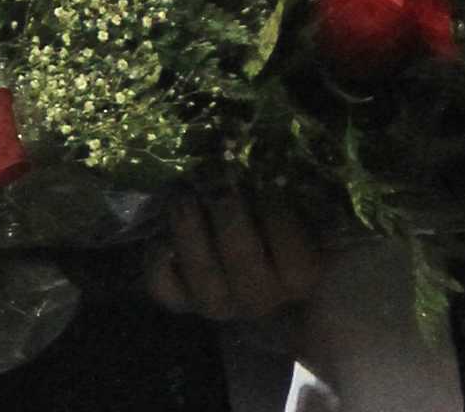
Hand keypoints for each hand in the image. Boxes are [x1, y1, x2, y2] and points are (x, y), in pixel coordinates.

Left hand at [141, 191, 324, 321]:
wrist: (245, 254)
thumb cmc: (281, 222)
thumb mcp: (305, 212)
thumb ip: (306, 196)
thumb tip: (294, 163)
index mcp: (299, 277)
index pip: (295, 261)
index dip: (280, 218)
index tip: (269, 178)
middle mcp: (260, 296)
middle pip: (243, 262)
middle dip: (228, 216)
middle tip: (217, 178)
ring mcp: (218, 301)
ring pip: (202, 274)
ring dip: (189, 230)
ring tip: (183, 193)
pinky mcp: (182, 300)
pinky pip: (163, 287)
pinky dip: (158, 260)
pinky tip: (161, 231)